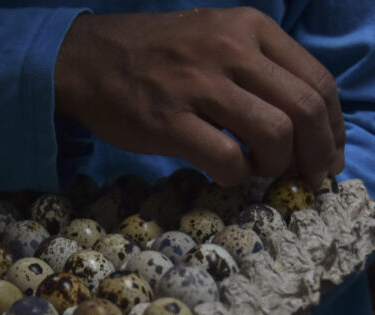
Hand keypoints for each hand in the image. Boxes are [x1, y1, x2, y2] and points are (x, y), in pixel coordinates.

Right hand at [55, 8, 344, 186]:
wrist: (88, 60)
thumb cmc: (154, 54)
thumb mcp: (214, 37)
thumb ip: (256, 67)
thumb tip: (296, 118)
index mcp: (249, 29)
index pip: (317, 81)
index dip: (333, 126)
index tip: (327, 153)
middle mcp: (231, 51)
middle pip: (305, 110)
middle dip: (317, 154)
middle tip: (308, 177)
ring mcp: (199, 86)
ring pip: (274, 134)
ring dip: (277, 165)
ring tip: (260, 170)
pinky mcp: (169, 122)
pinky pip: (227, 158)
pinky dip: (236, 175)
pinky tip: (226, 173)